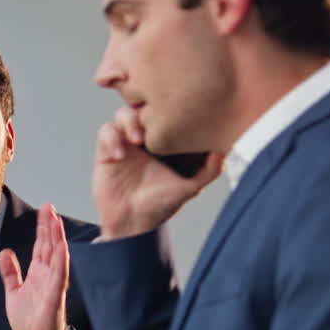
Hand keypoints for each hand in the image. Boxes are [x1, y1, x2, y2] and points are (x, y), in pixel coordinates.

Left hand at [0, 203, 68, 329]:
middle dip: (49, 226)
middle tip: (49, 206)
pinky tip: (61, 246)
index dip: (42, 227)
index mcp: (38, 273)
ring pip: (56, 255)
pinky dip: (61, 259)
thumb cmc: (30, 320)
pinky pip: (60, 274)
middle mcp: (48, 275)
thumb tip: (5, 252)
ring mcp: (53, 283)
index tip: (44, 211)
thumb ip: (10, 272)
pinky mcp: (55, 295)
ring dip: (56, 237)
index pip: (41, 245)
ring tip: (55, 220)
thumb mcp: (14, 291)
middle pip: (49, 245)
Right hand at [93, 106, 222, 239]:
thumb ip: (209, 170)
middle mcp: (143, 139)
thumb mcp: (190, 187)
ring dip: (128, 122)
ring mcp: (124, 144)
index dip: (166, 109)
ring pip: (122, 114)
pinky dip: (111, 139)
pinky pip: (105, 132)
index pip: (163, 113)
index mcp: (162, 142)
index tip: (173, 117)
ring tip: (136, 141)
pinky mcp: (106, 152)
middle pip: (142, 106)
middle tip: (152, 127)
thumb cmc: (161, 206)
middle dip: (146, 110)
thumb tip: (224, 150)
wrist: (133, 223)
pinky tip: (120, 156)